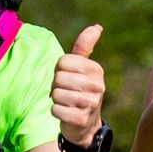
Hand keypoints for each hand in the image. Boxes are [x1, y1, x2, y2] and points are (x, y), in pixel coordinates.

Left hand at [51, 24, 106, 145]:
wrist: (86, 125)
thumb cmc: (80, 91)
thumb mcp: (83, 68)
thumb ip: (85, 47)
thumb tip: (97, 26)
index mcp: (96, 70)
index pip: (62, 62)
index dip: (60, 71)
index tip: (69, 78)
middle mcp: (97, 86)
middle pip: (58, 78)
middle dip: (57, 86)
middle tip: (67, 93)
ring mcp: (91, 104)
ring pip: (56, 94)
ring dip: (56, 100)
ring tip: (67, 103)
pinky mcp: (81, 119)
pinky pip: (55, 110)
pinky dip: (56, 112)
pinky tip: (66, 114)